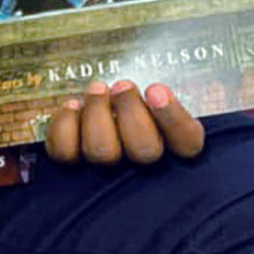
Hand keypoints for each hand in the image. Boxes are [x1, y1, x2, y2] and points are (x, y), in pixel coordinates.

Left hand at [45, 81, 204, 164]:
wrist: (90, 116)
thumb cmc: (125, 103)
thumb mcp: (152, 94)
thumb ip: (162, 93)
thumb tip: (168, 84)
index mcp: (173, 144)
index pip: (187, 142)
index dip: (172, 118)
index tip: (156, 90)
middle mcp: (142, 165)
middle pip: (144, 149)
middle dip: (130, 111)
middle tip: (122, 86)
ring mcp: (105, 169)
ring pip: (103, 150)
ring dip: (98, 112)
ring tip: (98, 90)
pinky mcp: (72, 165)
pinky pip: (66, 152)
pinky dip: (66, 125)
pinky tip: (72, 106)